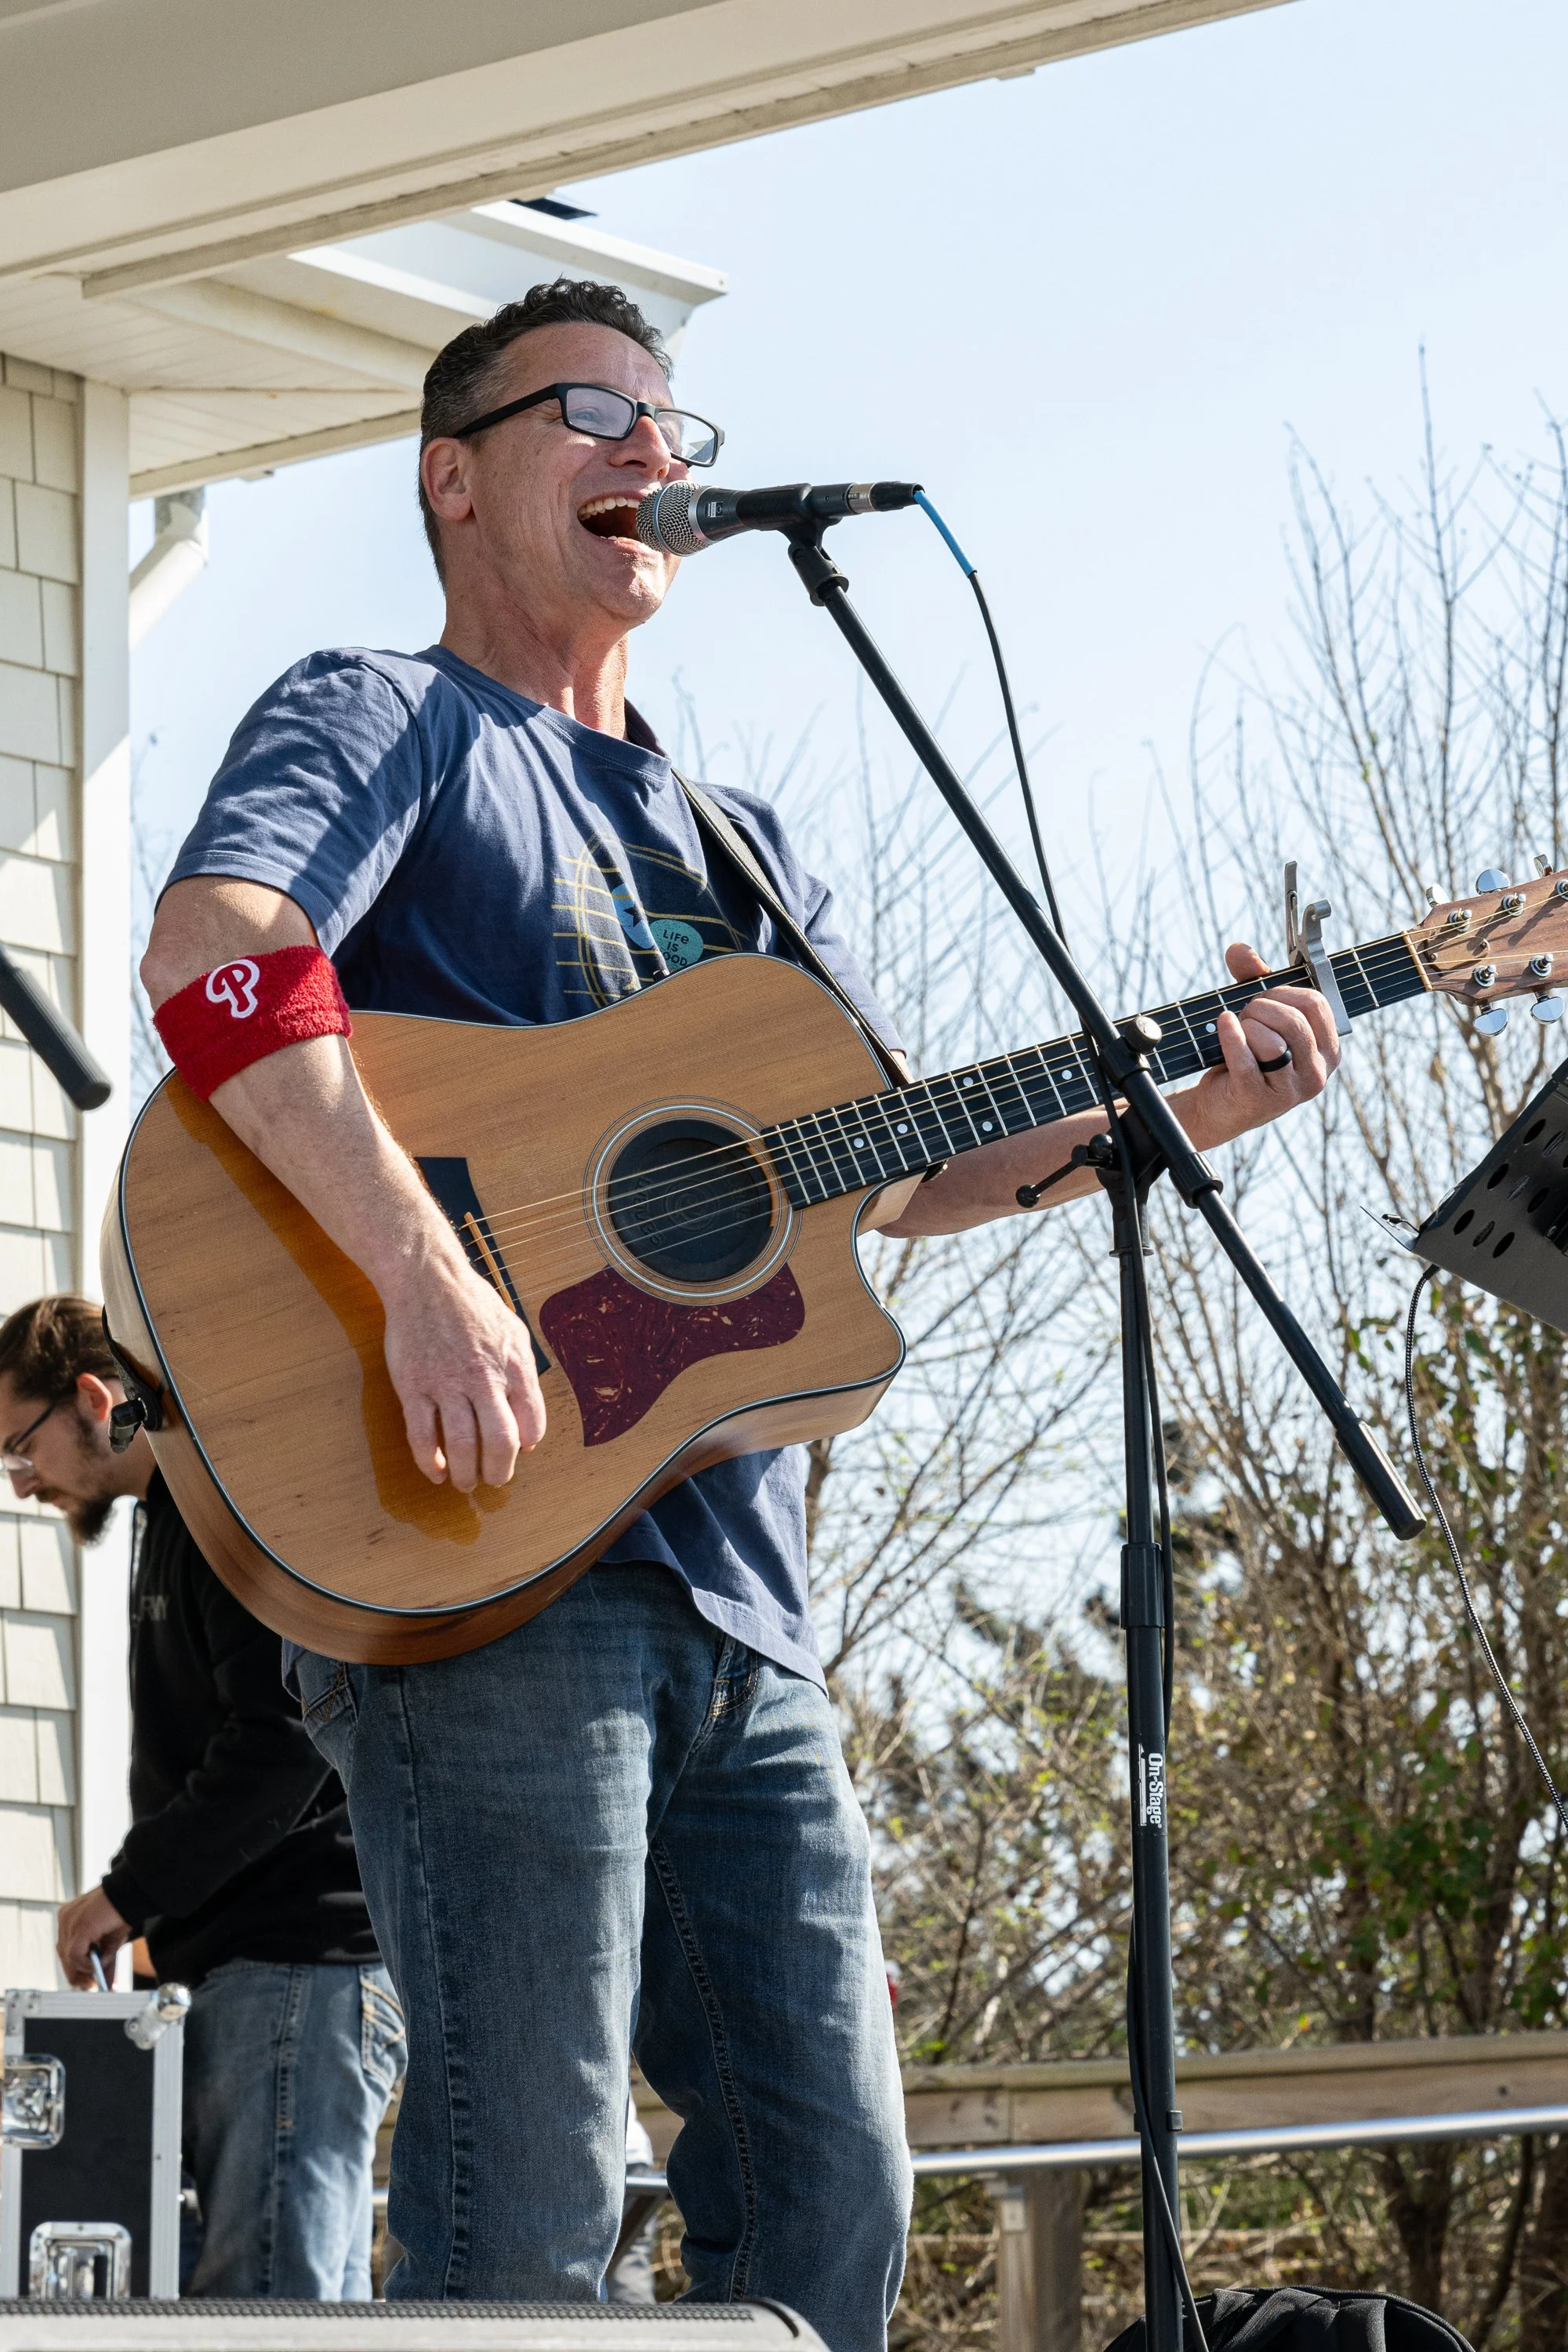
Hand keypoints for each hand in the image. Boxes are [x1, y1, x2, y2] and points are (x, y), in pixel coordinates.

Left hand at [57, 1885, 129, 1987]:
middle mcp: (65, 1920)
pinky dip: (89, 1963)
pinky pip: (77, 1956)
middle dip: (80, 1974)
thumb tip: (107, 1985)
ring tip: (103, 1968)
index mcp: (69, 1919)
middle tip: (94, 1985)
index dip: (76, 1968)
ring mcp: (69, 1923)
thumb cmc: (122, 1913)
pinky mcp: (79, 1928)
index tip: (89, 1981)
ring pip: (69, 1959)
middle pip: (64, 1957)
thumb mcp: (111, 1942)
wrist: (132, 1894)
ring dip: (87, 1969)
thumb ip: (105, 1962)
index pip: (65, 1951)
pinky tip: (103, 1959)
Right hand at [381, 1244, 546, 1490]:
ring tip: (466, 1483)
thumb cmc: (472, 1304)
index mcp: (513, 1364)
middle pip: (500, 1441)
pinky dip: (430, 1462)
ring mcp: (445, 1383)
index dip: (527, 1443)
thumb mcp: (514, 1331)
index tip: (519, 1451)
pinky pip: (421, 1435)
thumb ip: (525, 1375)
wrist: (426, 1279)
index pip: (531, 1420)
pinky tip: (436, 1472)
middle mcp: (483, 1376)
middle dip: (500, 1471)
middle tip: (495, 1480)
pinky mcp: (413, 1386)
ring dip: (466, 1474)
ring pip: (461, 1445)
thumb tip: (530, 1427)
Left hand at [1187, 941, 1341, 1143]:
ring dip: (1246, 1026)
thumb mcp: (1259, 1014)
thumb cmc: (1250, 1054)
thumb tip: (1238, 949)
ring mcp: (1289, 1090)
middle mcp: (1316, 1073)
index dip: (1284, 993)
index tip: (1265, 998)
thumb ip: (1254, 977)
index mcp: (1327, 1050)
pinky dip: (1231, 1036)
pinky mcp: (1258, 1099)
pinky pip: (1246, 1058)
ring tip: (1237, 1031)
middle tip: (1246, 1015)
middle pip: (1294, 1021)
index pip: (1316, 1005)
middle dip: (1261, 1008)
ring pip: (1272, 1041)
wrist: (1222, 1104)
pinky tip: (1224, 1024)